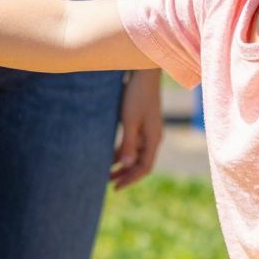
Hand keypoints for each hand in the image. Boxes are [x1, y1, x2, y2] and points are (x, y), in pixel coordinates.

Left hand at [111, 70, 164, 188]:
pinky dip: (121, 150)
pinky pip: (132, 142)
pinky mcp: (140, 121)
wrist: (143, 72)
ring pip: (134, 153)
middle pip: (140, 163)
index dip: (130, 179)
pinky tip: (108, 154)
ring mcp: (147, 129)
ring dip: (121, 162)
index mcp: (154, 139)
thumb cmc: (136, 95)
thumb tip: (125, 164)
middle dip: (125, 174)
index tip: (115, 187)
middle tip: (107, 183)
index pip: (144, 167)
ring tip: (105, 171)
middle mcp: (152, 137)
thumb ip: (128, 143)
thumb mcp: (130, 120)